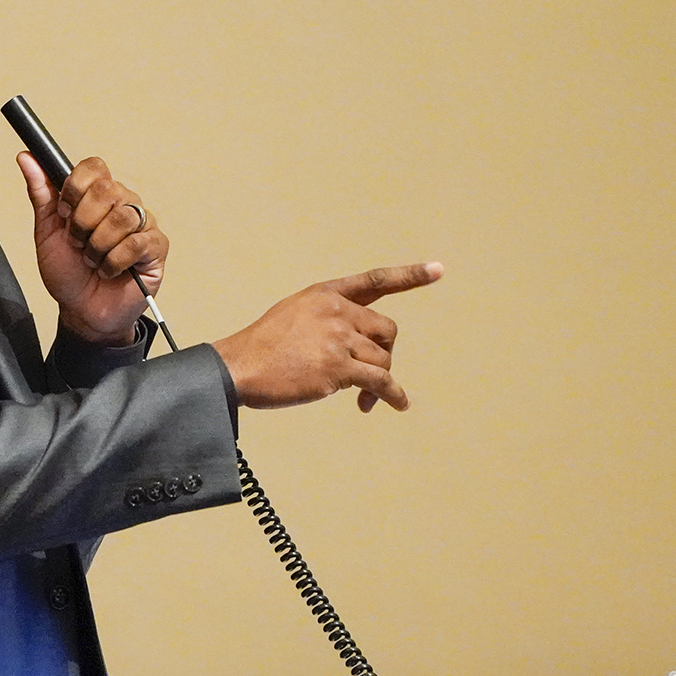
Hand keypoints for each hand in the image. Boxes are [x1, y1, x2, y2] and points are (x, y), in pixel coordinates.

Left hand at [19, 151, 166, 344]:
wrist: (81, 311)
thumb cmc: (68, 272)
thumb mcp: (47, 232)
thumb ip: (41, 194)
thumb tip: (26, 158)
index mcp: (97, 195)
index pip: (94, 167)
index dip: (75, 188)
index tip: (64, 213)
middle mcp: (123, 203)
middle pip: (107, 189)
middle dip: (83, 222)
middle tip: (77, 243)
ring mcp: (142, 224)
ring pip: (122, 217)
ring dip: (97, 246)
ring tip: (92, 260)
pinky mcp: (156, 247)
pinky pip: (136, 242)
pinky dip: (114, 261)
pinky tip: (109, 270)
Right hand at [212, 263, 442, 411]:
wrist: (238, 368)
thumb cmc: (259, 348)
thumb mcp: (292, 315)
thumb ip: (325, 319)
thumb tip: (355, 345)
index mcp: (326, 295)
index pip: (376, 280)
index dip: (410, 276)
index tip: (438, 270)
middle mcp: (337, 311)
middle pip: (386, 330)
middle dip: (384, 353)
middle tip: (369, 374)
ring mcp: (339, 338)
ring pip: (383, 359)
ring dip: (379, 381)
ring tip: (364, 398)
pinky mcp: (339, 368)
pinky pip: (380, 382)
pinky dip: (392, 395)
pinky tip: (397, 404)